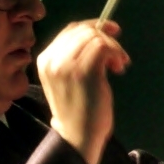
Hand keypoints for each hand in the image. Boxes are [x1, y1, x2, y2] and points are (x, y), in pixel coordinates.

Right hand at [37, 19, 129, 163]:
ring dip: (113, 47)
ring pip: (95, 37)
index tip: (111, 33)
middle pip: (84, 30)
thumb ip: (74, 57)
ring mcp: (66, 65)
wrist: (77, 136)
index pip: (71, 30)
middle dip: (106, 38)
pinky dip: (116, 53)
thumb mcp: (67, 79)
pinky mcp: (84, 72)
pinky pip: (103, 46)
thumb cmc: (76, 110)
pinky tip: (119, 68)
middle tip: (118, 57)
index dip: (93, 27)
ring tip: (118, 65)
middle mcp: (52, 59)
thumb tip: (99, 32)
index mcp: (45, 60)